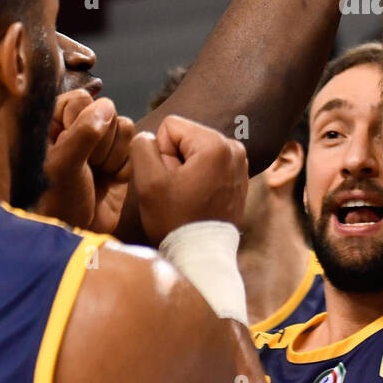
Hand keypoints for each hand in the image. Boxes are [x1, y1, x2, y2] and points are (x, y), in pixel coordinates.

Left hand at [41, 91, 134, 233]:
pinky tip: (110, 181)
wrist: (76, 235)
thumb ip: (83, 134)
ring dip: (113, 154)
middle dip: (101, 141)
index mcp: (52, 125)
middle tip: (87, 165)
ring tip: (98, 174)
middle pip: (106, 111)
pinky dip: (124, 166)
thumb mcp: (62, 166)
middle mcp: (76, 130)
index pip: (79, 99)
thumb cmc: (57, 201)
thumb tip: (106, 107)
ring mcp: (99, 145)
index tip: (72, 144)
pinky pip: (133, 147)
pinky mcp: (118, 161)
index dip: (82, 119)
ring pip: (123, 127)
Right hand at [129, 114, 249, 243]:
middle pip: (185, 137)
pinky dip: (199, 177)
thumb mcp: (149, 182)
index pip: (171, 126)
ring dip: (185, 170)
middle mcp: (234, 148)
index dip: (161, 152)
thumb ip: (142, 148)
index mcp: (216, 144)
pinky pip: (208, 163)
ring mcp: (240, 162)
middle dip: (174, 160)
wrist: (201, 256)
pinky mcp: (239, 175)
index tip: (169, 180)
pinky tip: (198, 198)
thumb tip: (148, 137)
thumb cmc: (175, 221)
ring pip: (195, 150)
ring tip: (188, 196)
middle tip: (177, 191)